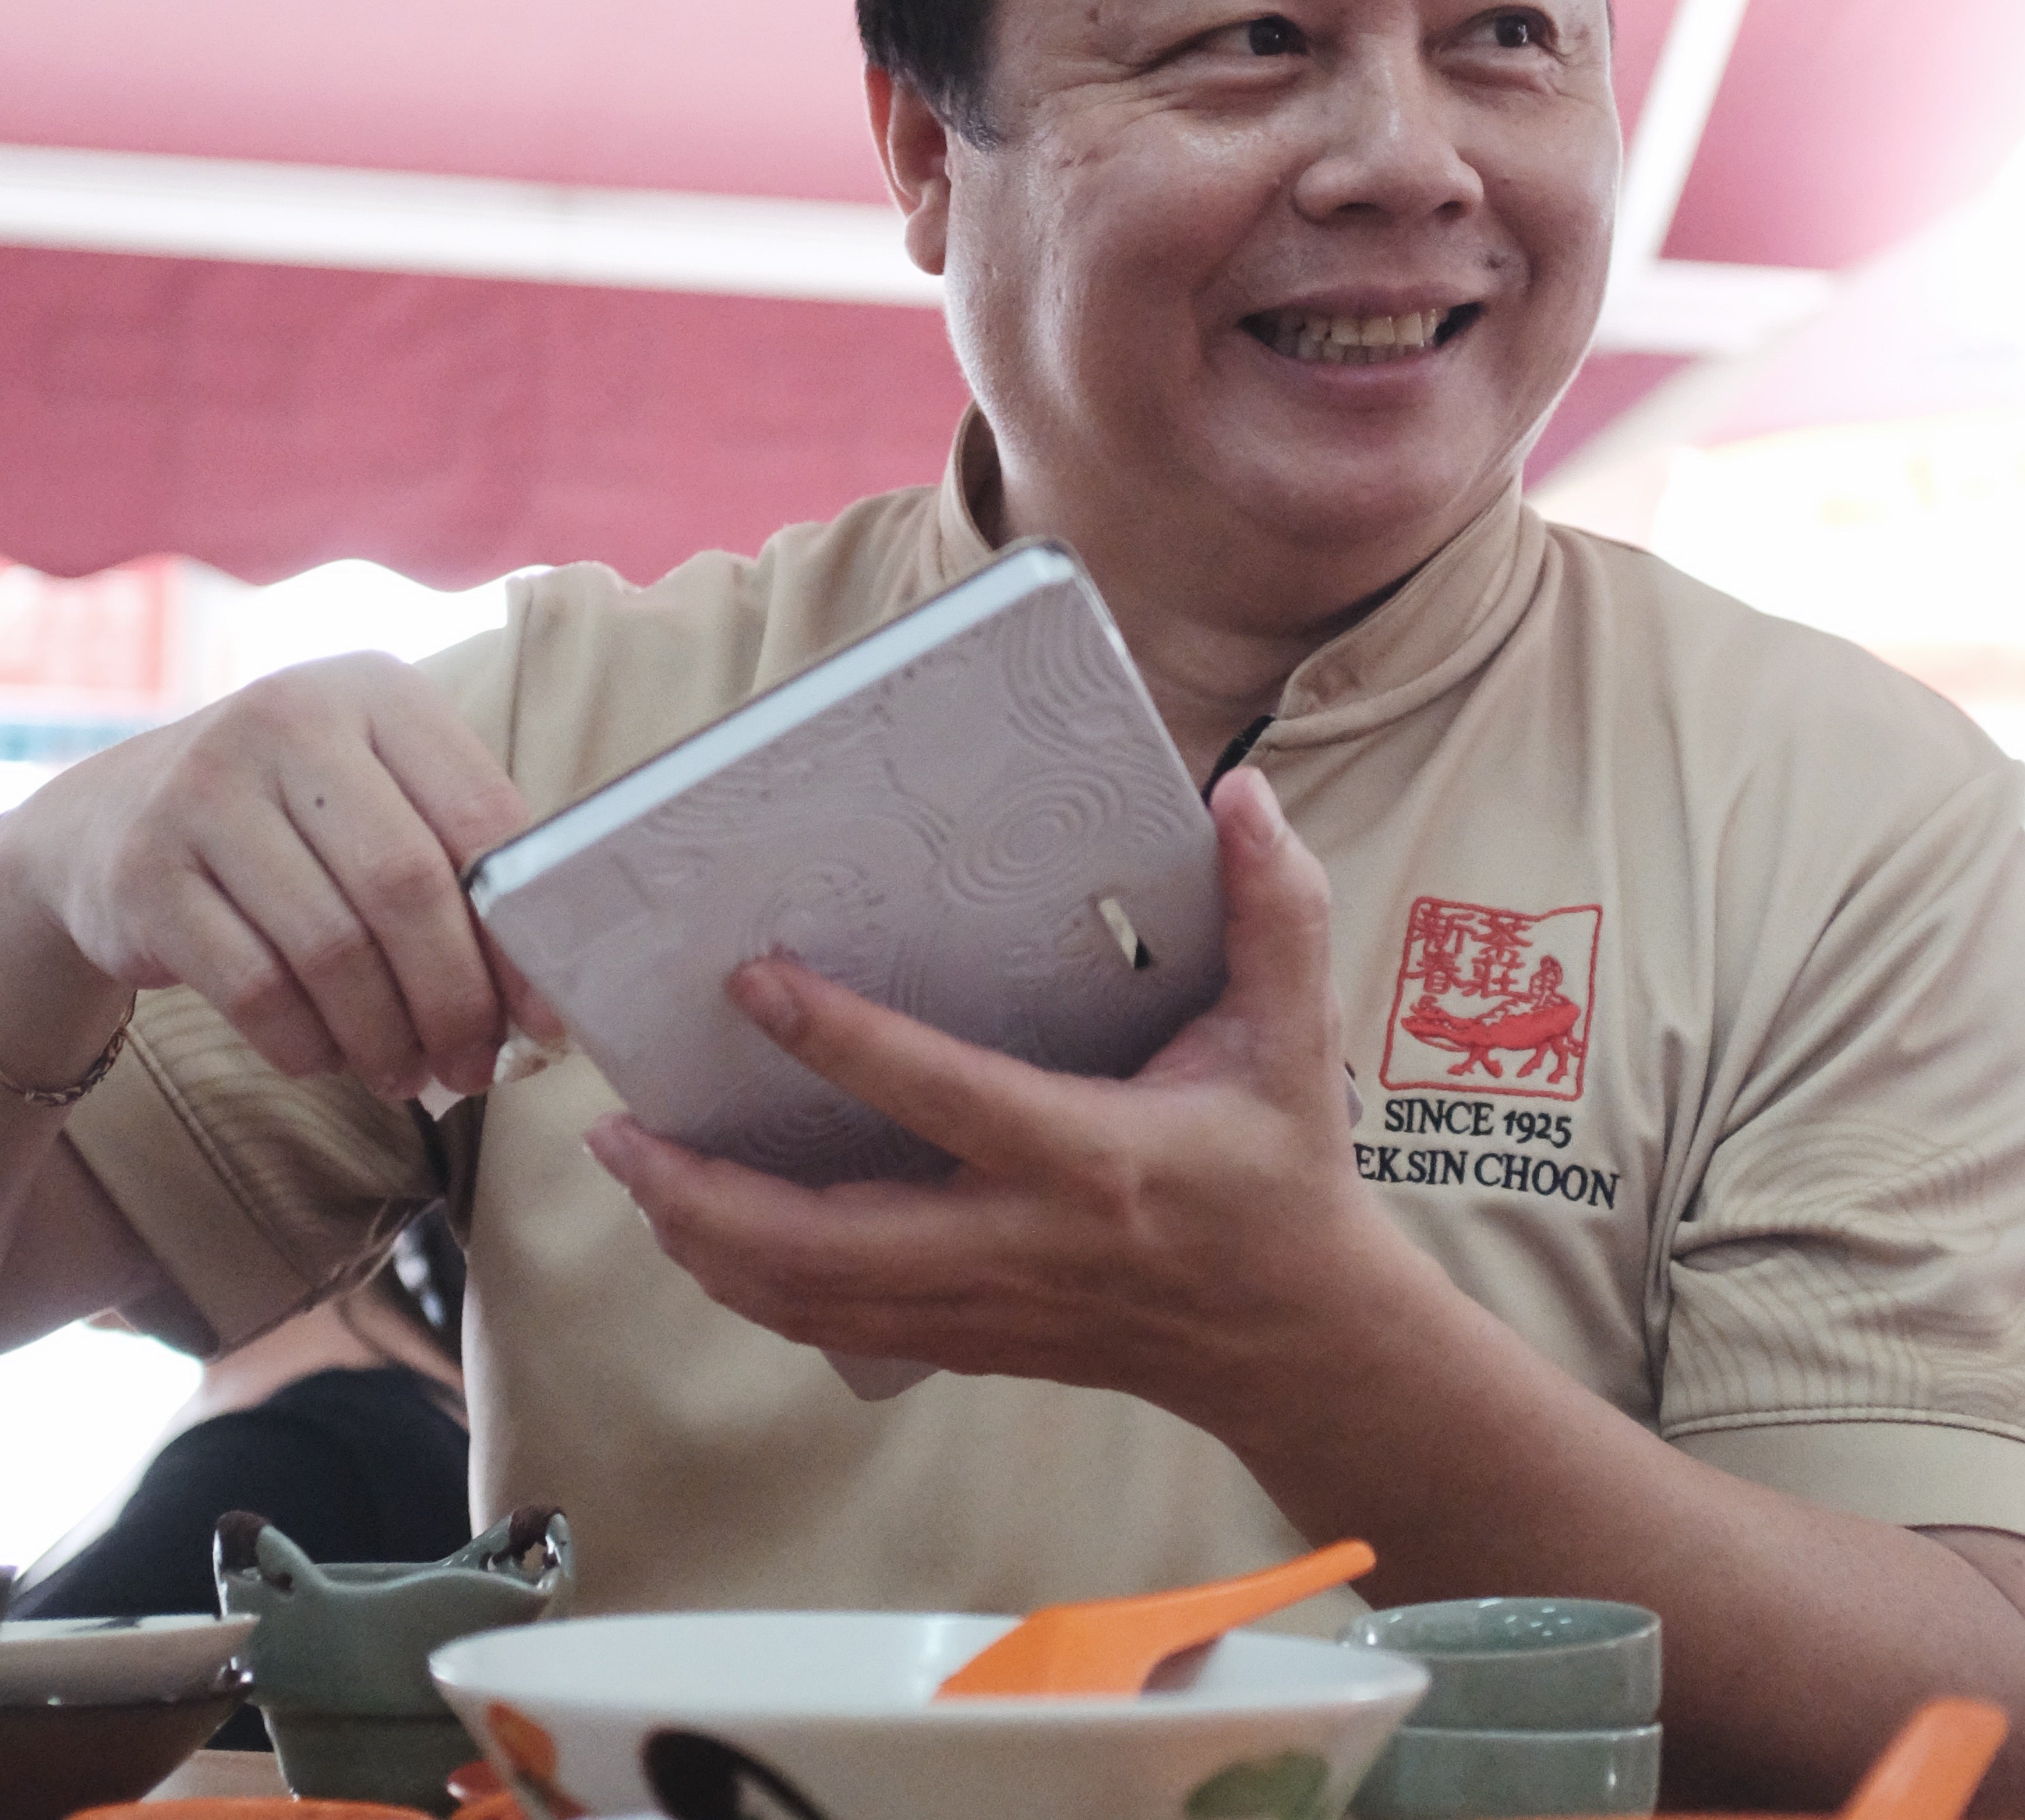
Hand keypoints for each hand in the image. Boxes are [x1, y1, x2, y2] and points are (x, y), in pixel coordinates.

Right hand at [2, 652, 543, 1099]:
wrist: (112, 817)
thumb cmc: (298, 817)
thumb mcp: (382, 793)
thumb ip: (460, 861)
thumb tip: (538, 996)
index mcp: (379, 691)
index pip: (482, 815)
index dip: (521, 928)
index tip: (541, 1012)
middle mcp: (290, 720)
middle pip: (406, 884)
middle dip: (453, 996)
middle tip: (475, 1064)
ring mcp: (206, 789)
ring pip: (331, 946)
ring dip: (383, 1034)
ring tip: (409, 1074)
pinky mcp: (144, 869)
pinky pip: (253, 985)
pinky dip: (305, 1041)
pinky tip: (328, 1058)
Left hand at [584, 767, 1408, 1429]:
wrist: (1300, 1343)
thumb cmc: (1286, 1176)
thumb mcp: (1298, 1032)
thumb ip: (1274, 907)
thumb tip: (1238, 789)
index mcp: (1094, 1160)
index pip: (939, 1097)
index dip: (838, 1039)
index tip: (751, 981)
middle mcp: (1022, 1245)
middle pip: (825, 1245)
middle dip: (704, 1194)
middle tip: (617, 1129)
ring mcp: (988, 1309)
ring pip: (808, 1300)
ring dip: (705, 1243)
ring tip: (633, 1172)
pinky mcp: (973, 1343)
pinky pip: (834, 1326)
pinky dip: (754, 1287)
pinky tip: (707, 1238)